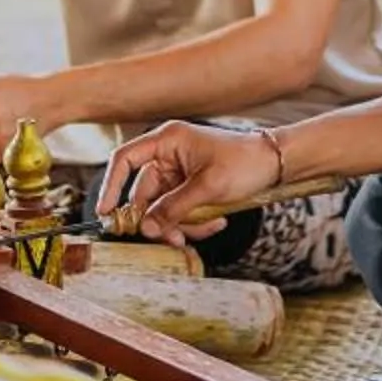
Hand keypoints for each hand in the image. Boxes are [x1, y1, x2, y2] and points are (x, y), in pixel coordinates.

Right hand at [99, 121, 278, 240]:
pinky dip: (193, 221)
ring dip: (179, 224)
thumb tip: (144, 227)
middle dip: (157, 219)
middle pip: (144, 193)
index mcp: (168, 140)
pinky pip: (179, 210)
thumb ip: (173, 208)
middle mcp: (169, 154)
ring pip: (163, 207)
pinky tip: (216, 223)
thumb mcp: (207, 188)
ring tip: (205, 229)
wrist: (276, 164)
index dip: (111, 185)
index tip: (105, 213)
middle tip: (172, 239)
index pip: (125, 159)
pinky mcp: (190, 186)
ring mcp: (179, 172)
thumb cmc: (244, 163)